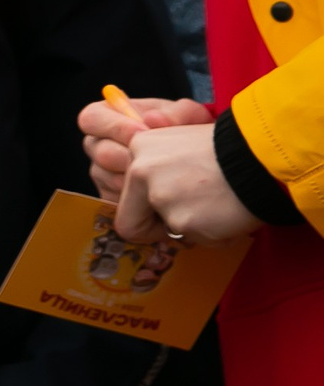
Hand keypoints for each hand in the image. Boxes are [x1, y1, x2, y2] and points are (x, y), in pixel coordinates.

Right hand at [77, 96, 209, 202]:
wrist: (195, 161)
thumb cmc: (186, 132)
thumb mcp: (190, 116)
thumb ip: (178, 112)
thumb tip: (152, 119)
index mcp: (106, 118)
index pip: (92, 118)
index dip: (114, 126)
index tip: (143, 132)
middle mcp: (98, 145)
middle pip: (101, 153)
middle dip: (132, 158)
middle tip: (160, 162)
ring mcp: (102, 173)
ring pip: (112, 181)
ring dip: (141, 182)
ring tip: (170, 180)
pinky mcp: (110, 199)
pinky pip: (120, 202)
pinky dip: (144, 202)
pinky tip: (166, 198)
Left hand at [110, 123, 261, 244]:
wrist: (264, 157)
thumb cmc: (231, 151)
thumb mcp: (184, 144)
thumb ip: (159, 169)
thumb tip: (147, 201)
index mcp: (139, 148)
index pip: (122, 196)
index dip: (145, 210)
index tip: (167, 209)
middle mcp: (140, 171)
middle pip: (131, 223)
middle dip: (160, 229)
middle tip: (193, 216)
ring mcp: (159, 196)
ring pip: (169, 233)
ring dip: (195, 228)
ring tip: (219, 206)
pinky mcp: (181, 220)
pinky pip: (195, 240)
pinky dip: (215, 235)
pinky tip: (230, 214)